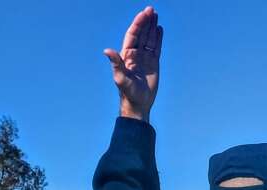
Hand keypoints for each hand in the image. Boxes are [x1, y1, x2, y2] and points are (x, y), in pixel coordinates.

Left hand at [103, 6, 162, 121]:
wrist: (138, 103)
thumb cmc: (128, 92)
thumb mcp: (120, 78)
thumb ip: (115, 64)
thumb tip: (107, 51)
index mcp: (127, 54)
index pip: (133, 35)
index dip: (138, 24)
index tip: (144, 14)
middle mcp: (135, 54)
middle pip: (141, 33)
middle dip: (145, 21)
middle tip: (151, 10)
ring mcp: (145, 58)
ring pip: (149, 38)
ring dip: (152, 27)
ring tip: (155, 15)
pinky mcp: (154, 63)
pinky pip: (156, 47)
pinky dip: (158, 38)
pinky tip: (159, 29)